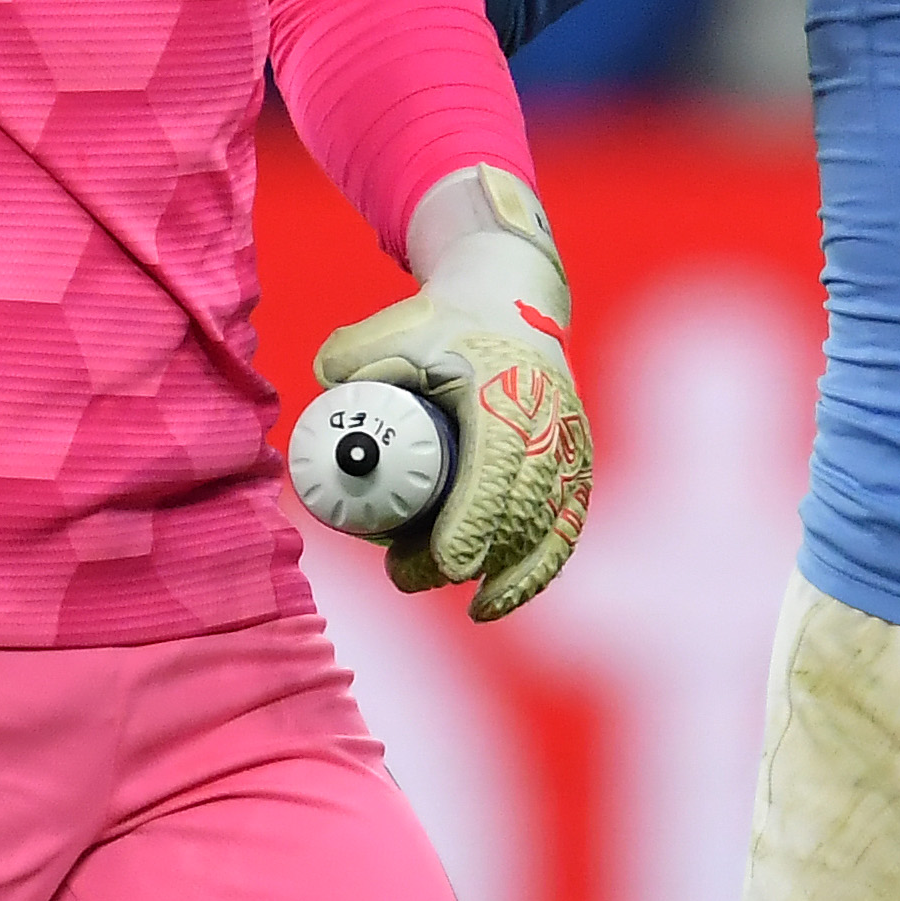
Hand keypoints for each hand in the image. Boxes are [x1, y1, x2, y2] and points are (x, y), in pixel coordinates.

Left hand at [311, 167, 594, 620]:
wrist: (513, 299)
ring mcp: (569, 444)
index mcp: (506, 387)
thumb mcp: (394, 329)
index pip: (498, 468)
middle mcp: (549, 420)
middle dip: (465, 558)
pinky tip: (495, 600)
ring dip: (495, 573)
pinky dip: (533, 571)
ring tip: (437, 587)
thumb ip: (351, 359)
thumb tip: (322, 399)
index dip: (475, 522)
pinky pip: (563, 530)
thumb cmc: (447, 321)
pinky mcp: (577, 463)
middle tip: (402, 574)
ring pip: (543, 530)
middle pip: (518, 512)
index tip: (446, 564)